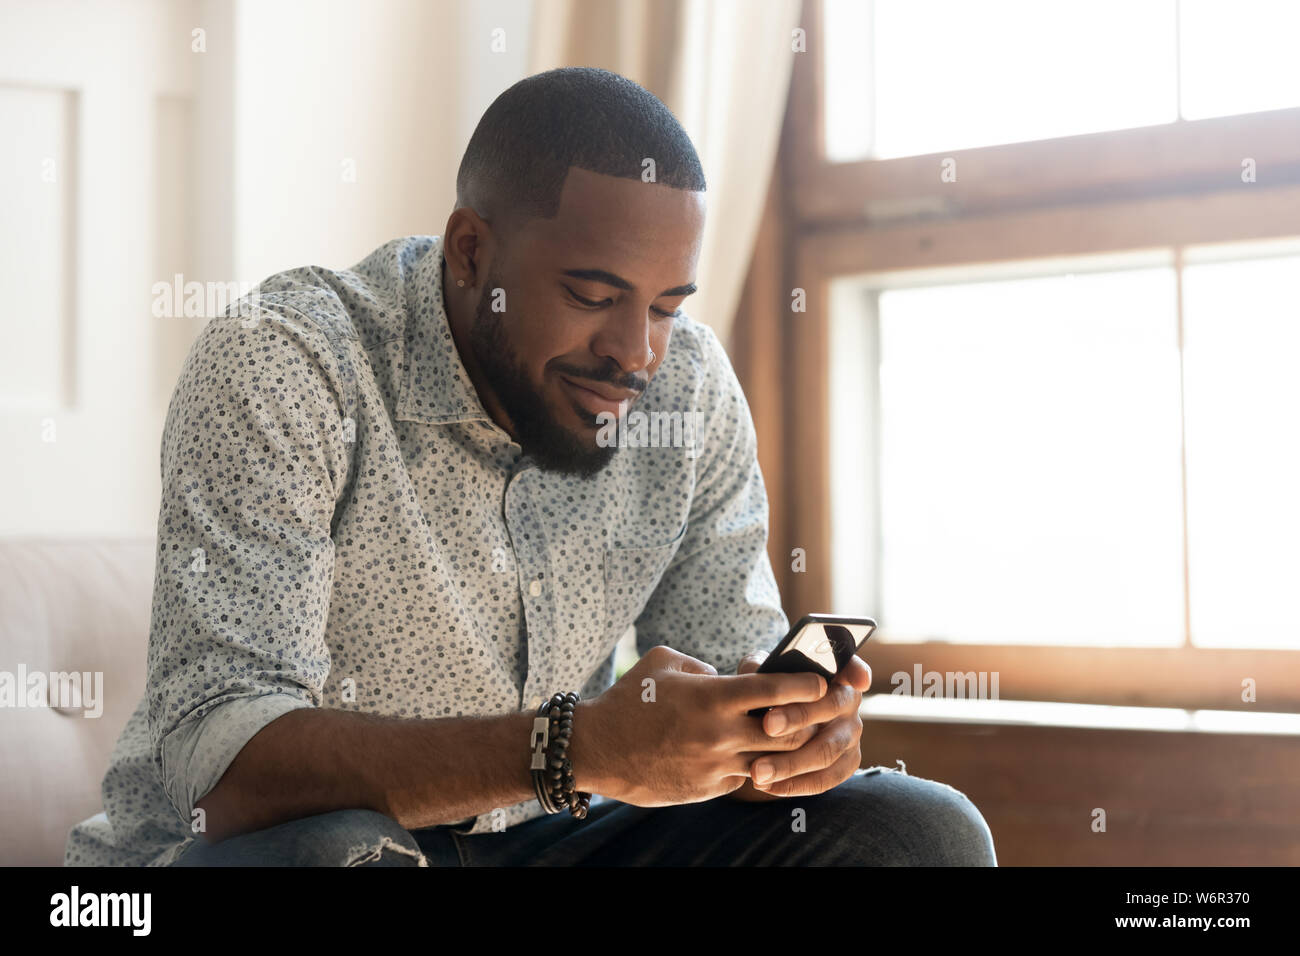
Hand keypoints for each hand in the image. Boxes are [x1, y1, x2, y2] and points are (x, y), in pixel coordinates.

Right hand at [573, 645, 828, 806]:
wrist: (596, 749)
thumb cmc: (629, 698)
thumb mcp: (664, 662)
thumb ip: (703, 666)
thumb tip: (728, 676)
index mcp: (712, 697)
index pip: (776, 691)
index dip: (807, 685)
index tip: (822, 681)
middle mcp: (719, 733)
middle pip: (788, 732)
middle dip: (810, 721)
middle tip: (820, 712)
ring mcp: (715, 765)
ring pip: (772, 761)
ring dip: (787, 749)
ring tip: (794, 735)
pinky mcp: (708, 789)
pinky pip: (744, 777)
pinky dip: (754, 765)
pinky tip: (754, 754)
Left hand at [728, 649, 870, 800]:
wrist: (775, 725)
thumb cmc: (770, 692)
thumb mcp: (764, 674)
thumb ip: (761, 669)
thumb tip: (756, 670)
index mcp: (835, 672)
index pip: (851, 665)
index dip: (857, 670)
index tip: (857, 679)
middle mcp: (849, 701)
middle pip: (831, 707)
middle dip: (798, 716)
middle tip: (768, 725)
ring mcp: (852, 734)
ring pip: (826, 751)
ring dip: (790, 763)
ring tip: (758, 771)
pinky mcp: (847, 763)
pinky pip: (825, 779)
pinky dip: (795, 785)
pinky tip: (768, 786)